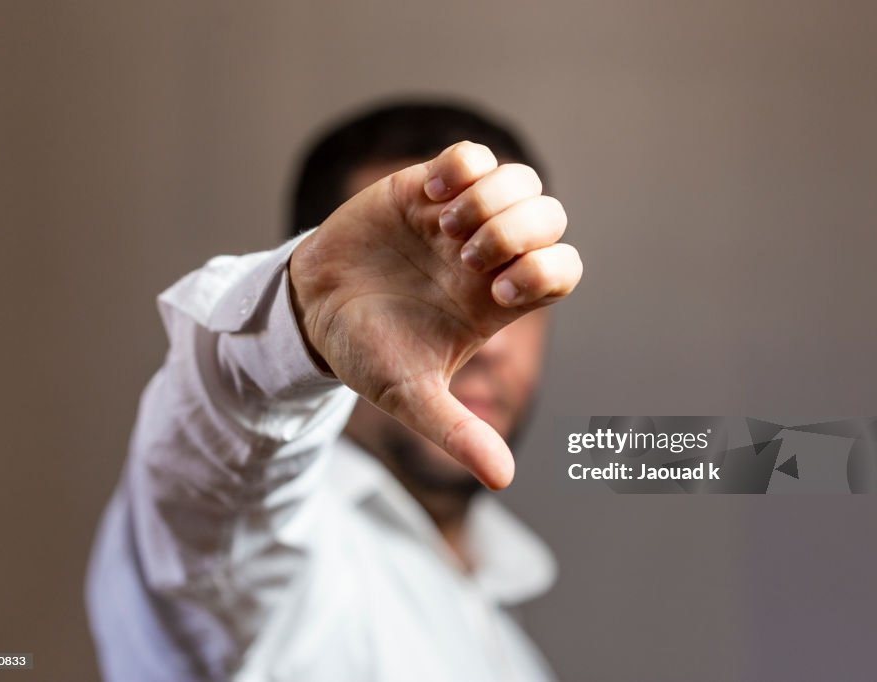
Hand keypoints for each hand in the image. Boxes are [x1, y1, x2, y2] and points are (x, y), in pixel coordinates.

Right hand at [289, 142, 581, 488]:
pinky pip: (474, 154)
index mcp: (498, 301)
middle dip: (517, 231)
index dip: (545, 273)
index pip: (564, 269)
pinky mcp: (426, 186)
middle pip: (552, 216)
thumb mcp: (411, 396)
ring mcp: (460, 217)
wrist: (313, 315)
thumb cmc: (367, 356)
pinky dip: (462, 168)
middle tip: (464, 258)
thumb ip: (458, 432)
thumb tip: (504, 479)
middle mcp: (490, 255)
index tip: (493, 296)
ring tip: (444, 226)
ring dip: (491, 199)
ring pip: (522, 180)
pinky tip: (427, 197)